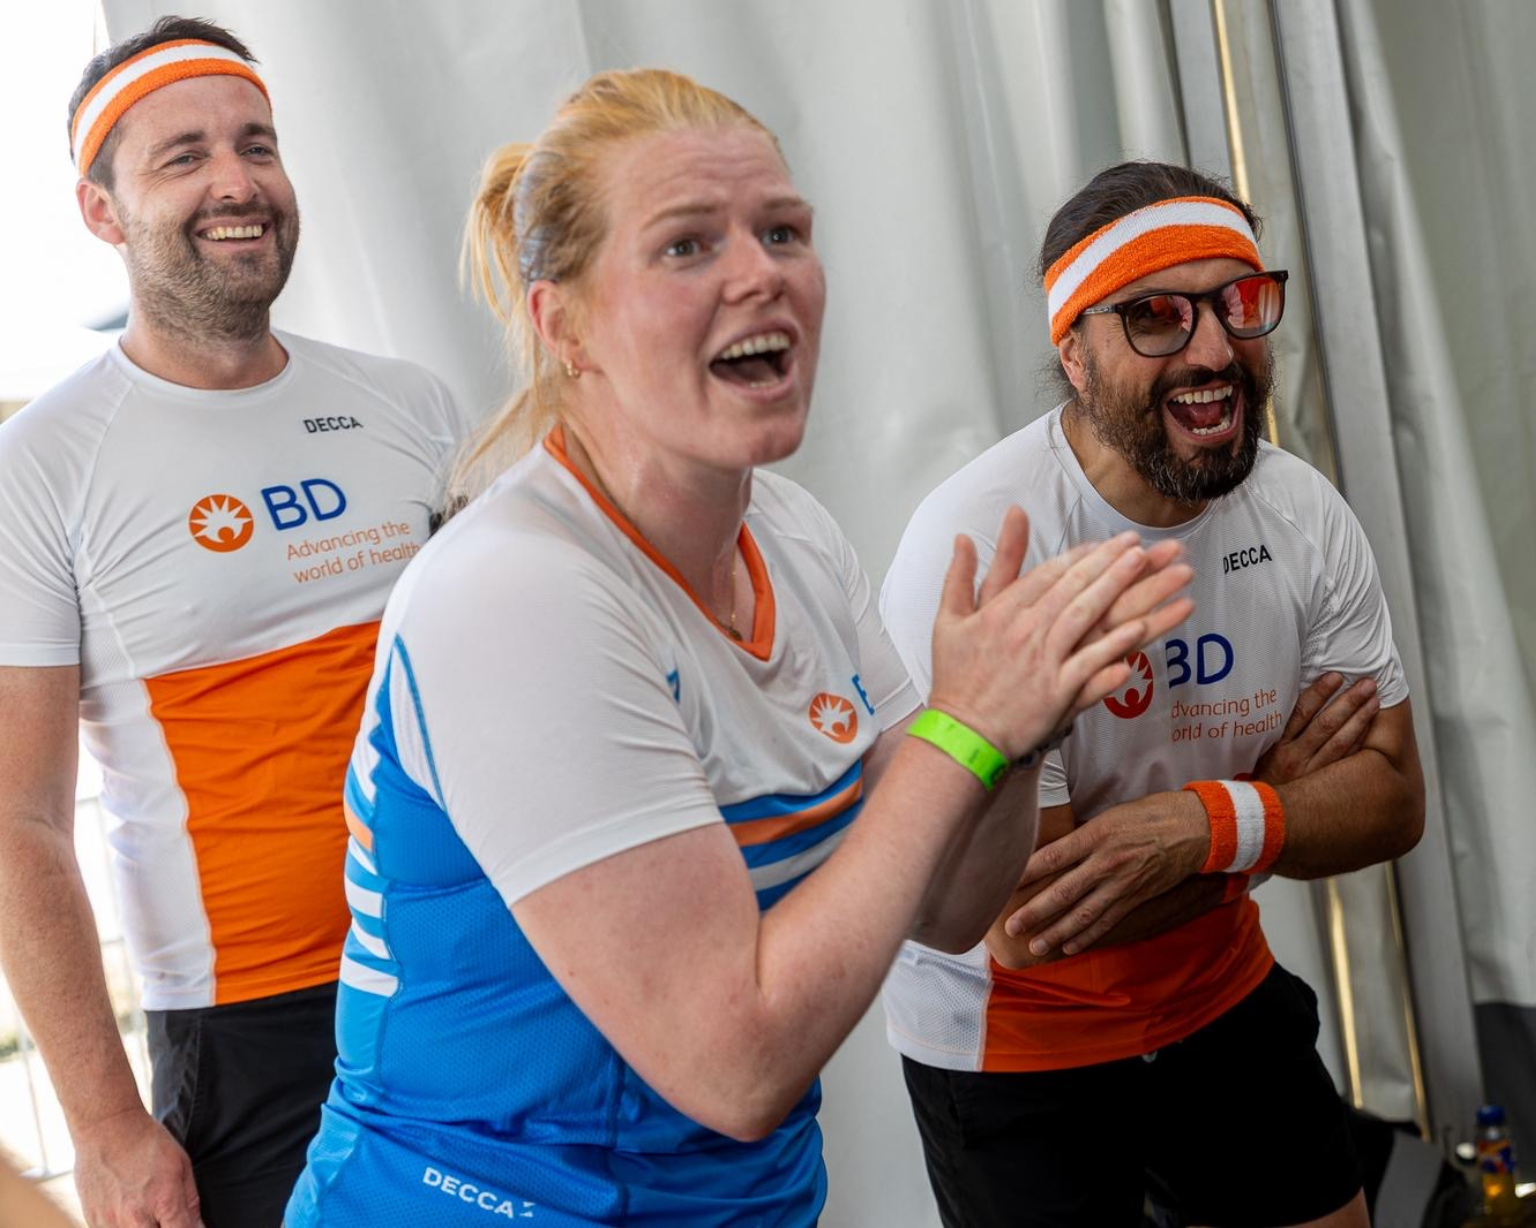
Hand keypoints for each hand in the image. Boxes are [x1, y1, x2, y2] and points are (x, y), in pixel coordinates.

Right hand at [72, 1108, 201, 1227]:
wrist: (107, 1128)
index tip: (184, 1225)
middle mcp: (135, 1218)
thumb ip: (190, 1202)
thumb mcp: (181, 1165)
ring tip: (142, 1208)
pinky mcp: (92, 1220)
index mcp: (163, 1202)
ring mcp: (110, 1222)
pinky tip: (125, 1208)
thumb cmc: (147, 1143)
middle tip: (162, 1215)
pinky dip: (121, 1225)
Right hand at [927, 508, 1193, 759]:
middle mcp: (1024, 630)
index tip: (1105, 543)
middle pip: (1073, 587)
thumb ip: (958, 576)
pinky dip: (1115, 644)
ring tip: (1143, 567)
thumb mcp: (947, 620)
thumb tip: (962, 537)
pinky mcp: (1056, 690)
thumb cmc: (955, 678)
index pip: (1048, 574)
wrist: (961, 732)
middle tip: (1136, 543)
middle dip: (1108, 561)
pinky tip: (1140, 627)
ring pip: (1087, 615)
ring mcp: (1043, 659)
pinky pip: (1091, 662)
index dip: (1080, 555)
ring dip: (1117, 587)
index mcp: (1001, 611)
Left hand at [1001, 791, 1207, 957]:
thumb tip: (1050, 851)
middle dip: (1035, 911)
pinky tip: (1069, 948)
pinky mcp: (1135, 898)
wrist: (1193, 829)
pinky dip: (1087, 937)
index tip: (1002, 883)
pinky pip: (1107, 922)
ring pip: (1083, 914)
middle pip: (1063, 891)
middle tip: (1011, 927)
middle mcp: (1106, 862)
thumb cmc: (1148, 815)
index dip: (1026, 871)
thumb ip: (1081, 836)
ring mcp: (1122, 884)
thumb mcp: (1109, 815)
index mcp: (1096, 835)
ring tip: (1035, 946)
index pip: (1053, 856)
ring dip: (1057, 932)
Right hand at [1253, 673, 1378, 783]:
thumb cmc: (1262, 779)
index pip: (1300, 712)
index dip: (1319, 693)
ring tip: (1374, 701)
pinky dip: (1358, 744)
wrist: (1260, 816)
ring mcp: (1310, 773)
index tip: (1335, 677)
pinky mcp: (1323, 787)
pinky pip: (1344, 761)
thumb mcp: (1258, 753)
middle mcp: (1293, 757)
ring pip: (1339, 742)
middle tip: (1367, 684)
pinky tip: (1370, 729)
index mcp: (1276, 745)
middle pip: (1325, 724)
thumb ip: (1276, 730)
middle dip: (1348, 702)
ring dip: (1359, 719)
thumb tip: (1297, 702)